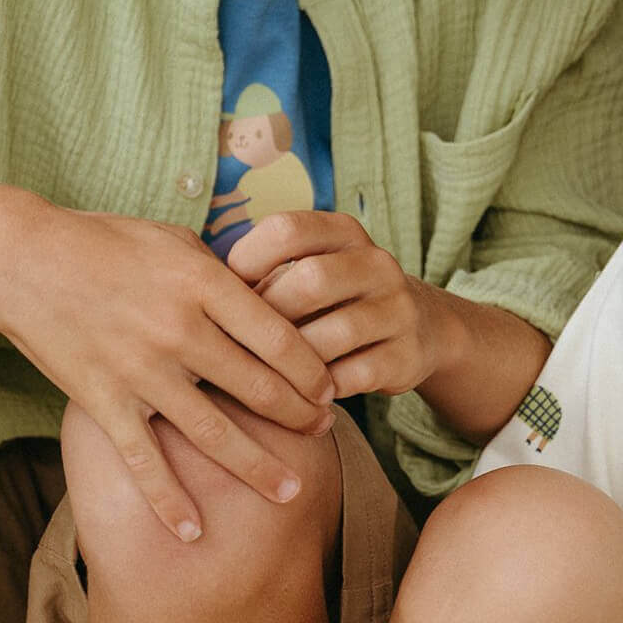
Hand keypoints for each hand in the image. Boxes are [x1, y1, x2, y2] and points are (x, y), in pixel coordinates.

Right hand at [0, 197, 336, 539]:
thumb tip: (272, 297)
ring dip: (257, 467)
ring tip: (291, 490)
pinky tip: (193, 530)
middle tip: (324, 432)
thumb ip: (224, 275)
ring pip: (214, 432)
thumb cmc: (106, 242)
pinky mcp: (102, 400)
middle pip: (258, 387)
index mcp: (204, 285)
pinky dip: (168, 500)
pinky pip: (143, 460)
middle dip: (299, 415)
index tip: (330, 387)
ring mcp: (140, 371)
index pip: (279, 336)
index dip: (313, 368)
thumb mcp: (177, 241)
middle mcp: (179, 331)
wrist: (22, 257)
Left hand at [227, 211, 446, 399]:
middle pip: (311, 280)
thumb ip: (268, 274)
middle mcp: (377, 263)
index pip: (287, 230)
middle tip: (244, 340)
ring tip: (270, 372)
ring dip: (293, 360)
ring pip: (334, 334)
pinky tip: (302, 392)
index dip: (248, 260)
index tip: (230, 291)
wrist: (418, 327)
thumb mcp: (312, 268)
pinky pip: (354, 376)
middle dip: (270, 315)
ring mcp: (397, 309)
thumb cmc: (336, 299)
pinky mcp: (406, 355)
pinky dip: (320, 388)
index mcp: (345, 232)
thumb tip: (205, 301)